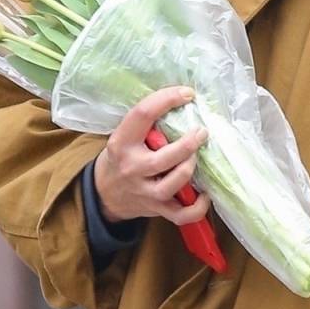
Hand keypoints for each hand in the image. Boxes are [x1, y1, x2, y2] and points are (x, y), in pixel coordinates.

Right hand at [93, 86, 208, 230]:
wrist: (104, 193)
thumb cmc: (122, 157)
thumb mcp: (124, 136)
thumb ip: (147, 125)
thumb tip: (184, 101)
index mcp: (122, 143)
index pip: (143, 115)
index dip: (167, 100)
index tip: (187, 94)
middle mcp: (132, 168)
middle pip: (164, 158)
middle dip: (188, 144)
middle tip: (201, 132)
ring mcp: (145, 191)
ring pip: (174, 184)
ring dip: (190, 168)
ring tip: (197, 158)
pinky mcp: (156, 209)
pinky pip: (181, 215)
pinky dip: (197, 207)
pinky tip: (205, 195)